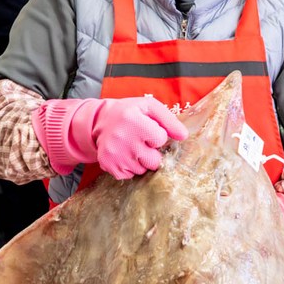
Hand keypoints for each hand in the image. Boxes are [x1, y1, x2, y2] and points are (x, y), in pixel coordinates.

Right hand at [32, 96, 188, 180]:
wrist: (100, 121)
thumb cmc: (130, 113)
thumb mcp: (149, 108)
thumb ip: (169, 120)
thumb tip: (183, 136)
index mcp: (133, 119)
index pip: (161, 139)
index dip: (157, 135)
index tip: (147, 129)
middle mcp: (122, 138)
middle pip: (154, 160)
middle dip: (152, 151)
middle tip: (141, 140)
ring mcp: (115, 154)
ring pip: (143, 170)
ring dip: (141, 160)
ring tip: (132, 146)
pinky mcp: (109, 166)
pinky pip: (131, 175)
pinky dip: (130, 167)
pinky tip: (125, 154)